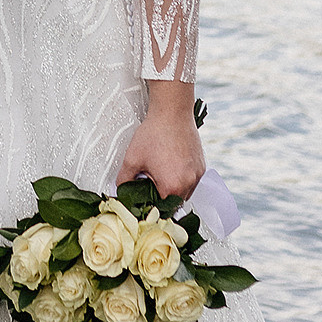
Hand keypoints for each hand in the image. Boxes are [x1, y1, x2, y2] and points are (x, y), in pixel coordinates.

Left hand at [117, 82, 204, 205]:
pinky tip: (172, 164)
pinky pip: (192, 180)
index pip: (163, 209)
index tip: (146, 200)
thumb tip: (120, 189)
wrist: (172, 112)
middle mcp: (189, 183)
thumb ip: (123, 179)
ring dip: (174, 188)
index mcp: (172, 187)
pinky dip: (182, 177)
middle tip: (151, 184)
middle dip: (163, 197)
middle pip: (175, 203)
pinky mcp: (201, 165)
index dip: (153, 206)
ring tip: (162, 172)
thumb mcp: (132, 159)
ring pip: (185, 192)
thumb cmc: (154, 133)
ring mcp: (197, 174)